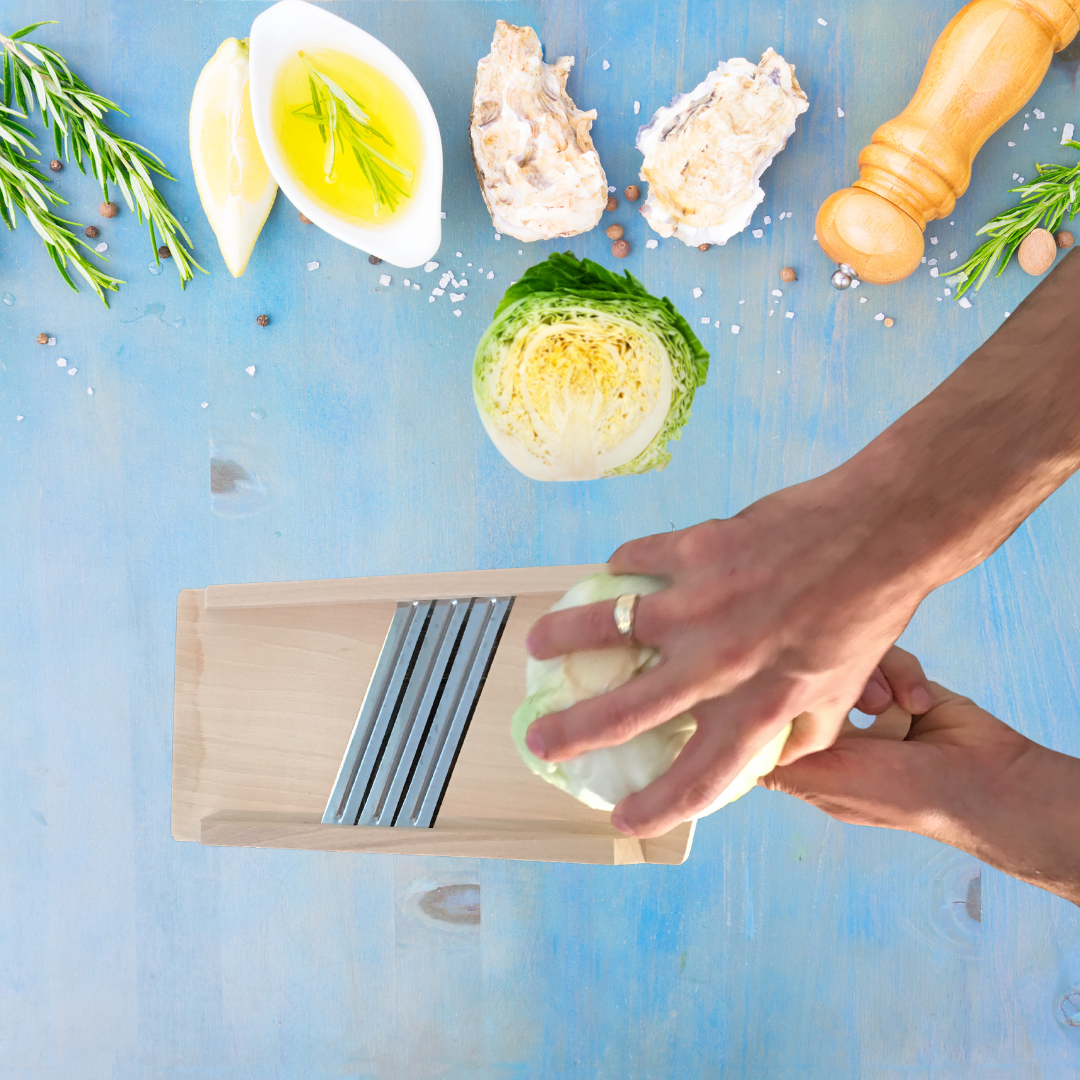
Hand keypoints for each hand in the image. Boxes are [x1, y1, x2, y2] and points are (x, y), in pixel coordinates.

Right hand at [524, 468, 933, 837]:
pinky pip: (637, 561)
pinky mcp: (696, 550)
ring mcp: (700, 604)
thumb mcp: (841, 695)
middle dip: (572, 734)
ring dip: (563, 639)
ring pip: (606, 627)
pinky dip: (617, 569)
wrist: (880, 534)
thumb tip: (764, 762)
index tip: (622, 819)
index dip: (653, 808)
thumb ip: (799, 737)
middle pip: (625, 712)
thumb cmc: (868, 616)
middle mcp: (718, 664)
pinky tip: (610, 573)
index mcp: (759, 708)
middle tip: (541, 742)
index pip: (695, 778)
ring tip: (538, 646)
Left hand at [763, 647, 1079, 906]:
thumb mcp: (831, 782)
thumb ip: (781, 765)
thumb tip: (728, 755)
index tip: (766, 672)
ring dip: (873, 679)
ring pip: (849, 660)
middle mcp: (838, 732)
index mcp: (815, 760)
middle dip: (831, 680)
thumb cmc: (906, 793)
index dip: (772, 695)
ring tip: (890, 707)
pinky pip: (889, 657)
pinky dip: (906, 677)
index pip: (778, 717)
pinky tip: (920, 703)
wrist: (990, 782)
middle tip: (850, 693)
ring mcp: (870, 706)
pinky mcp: (902, 684)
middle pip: (811, 678)